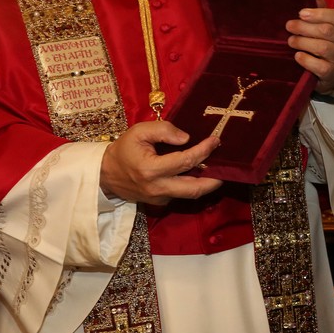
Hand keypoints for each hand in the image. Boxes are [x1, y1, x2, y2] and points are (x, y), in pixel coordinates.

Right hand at [100, 119, 222, 204]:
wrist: (106, 174)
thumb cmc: (124, 150)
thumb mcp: (139, 131)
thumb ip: (163, 130)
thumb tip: (187, 138)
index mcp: (151, 169)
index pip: (186, 160)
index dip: (204, 150)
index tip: (216, 140)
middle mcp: (158, 187)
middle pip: (194, 188)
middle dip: (214, 179)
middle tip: (227, 167)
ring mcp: (159, 198)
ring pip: (190, 195)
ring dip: (206, 184)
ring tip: (217, 170)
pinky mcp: (160, 202)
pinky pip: (181, 194)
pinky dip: (192, 185)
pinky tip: (199, 174)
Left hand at [286, 0, 333, 95]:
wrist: (330, 73)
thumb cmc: (324, 42)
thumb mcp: (324, 24)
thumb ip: (320, 11)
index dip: (319, 14)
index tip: (301, 13)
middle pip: (327, 31)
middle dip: (305, 27)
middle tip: (289, 26)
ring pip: (323, 48)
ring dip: (303, 42)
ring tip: (291, 41)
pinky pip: (322, 67)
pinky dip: (307, 61)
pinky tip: (298, 56)